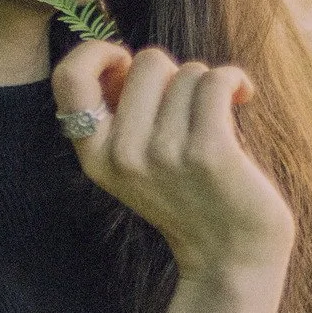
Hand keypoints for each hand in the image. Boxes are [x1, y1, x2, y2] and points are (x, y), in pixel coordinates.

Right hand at [52, 38, 293, 280]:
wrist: (231, 259)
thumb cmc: (190, 197)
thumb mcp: (134, 164)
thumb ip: (119, 115)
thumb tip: (124, 58)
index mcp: (95, 156)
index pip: (68, 78)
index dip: (96, 53)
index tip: (127, 64)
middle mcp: (123, 155)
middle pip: (148, 61)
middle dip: (175, 74)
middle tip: (189, 111)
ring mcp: (165, 154)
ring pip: (189, 71)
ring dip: (209, 87)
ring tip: (216, 121)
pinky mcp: (208, 151)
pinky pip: (217, 81)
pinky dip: (235, 81)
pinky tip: (244, 98)